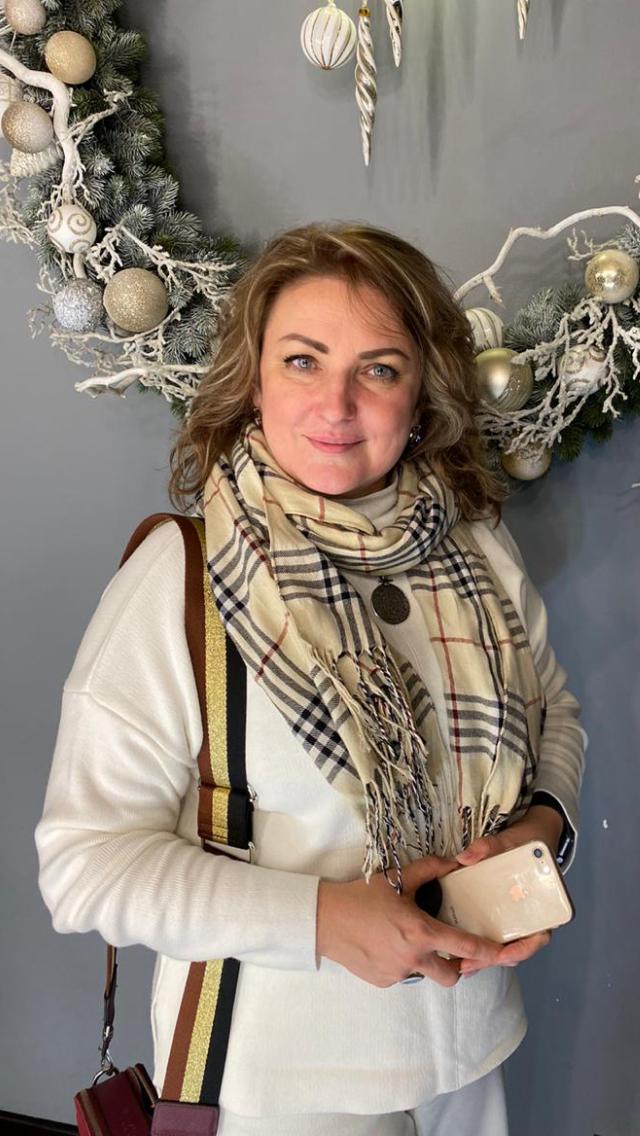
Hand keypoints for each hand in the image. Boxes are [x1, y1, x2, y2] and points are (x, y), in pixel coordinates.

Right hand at [316, 855, 505, 988]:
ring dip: (429, 963)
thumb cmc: (361, 896)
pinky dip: (403, 963)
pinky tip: (387, 944)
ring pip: (426, 975)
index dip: (490, 953)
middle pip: (452, 975)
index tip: (506, 953)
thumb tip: (456, 862)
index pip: (466, 947)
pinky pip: (403, 975)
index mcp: (420, 932)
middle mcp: (413, 958)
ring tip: (413, 941)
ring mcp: (397, 974)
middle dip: (459, 966)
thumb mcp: (397, 878)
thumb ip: (430, 869)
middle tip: (452, 949)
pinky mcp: (383, 982)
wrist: (324, 920)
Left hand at [455, 804, 563, 976]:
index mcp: (542, 903)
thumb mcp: (512, 840)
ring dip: (484, 956)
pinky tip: (457, 948)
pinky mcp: (498, 912)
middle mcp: (529, 914)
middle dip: (493, 959)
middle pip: (516, 946)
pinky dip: (477, 941)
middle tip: (470, 964)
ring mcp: (514, 916)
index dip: (525, 948)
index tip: (506, 954)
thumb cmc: (527, 842)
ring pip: (502, 944)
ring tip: (461, 964)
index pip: (540, 935)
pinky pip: (490, 931)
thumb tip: (465, 858)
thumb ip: (490, 846)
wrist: (532, 835)